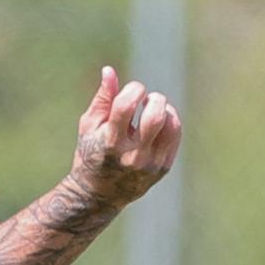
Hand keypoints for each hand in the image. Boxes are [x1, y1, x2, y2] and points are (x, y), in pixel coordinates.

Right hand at [69, 66, 181, 207]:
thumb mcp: (89, 125)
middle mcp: (132, 155)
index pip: (127, 106)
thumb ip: (102, 98)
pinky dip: (171, 122)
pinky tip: (159, 121)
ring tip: (153, 110)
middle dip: (154, 99)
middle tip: (147, 100)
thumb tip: (109, 70)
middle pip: (155, 117)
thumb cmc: (91, 152)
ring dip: (165, 109)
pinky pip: (176, 136)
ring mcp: (150, 164)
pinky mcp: (163, 168)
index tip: (132, 93)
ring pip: (171, 126)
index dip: (133, 89)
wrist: (99, 194)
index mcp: (110, 142)